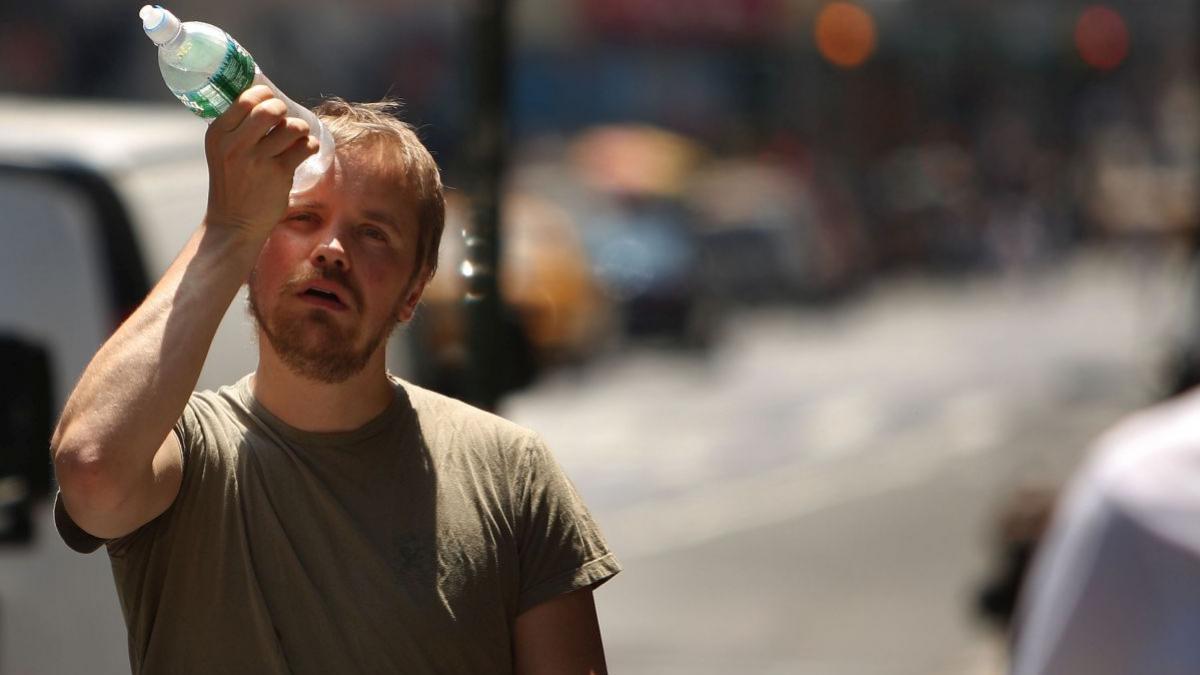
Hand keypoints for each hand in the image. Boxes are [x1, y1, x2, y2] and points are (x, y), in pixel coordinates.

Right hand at [203, 85, 319, 238]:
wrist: (234, 223)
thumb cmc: (233, 182)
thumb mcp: (222, 151)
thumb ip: (238, 128)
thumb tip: (266, 99)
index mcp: (218, 134)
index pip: (245, 99)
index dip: (264, 94)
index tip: (271, 100)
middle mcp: (235, 144)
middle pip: (270, 109)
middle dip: (283, 110)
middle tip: (285, 119)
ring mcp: (257, 160)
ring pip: (292, 127)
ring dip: (300, 128)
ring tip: (297, 136)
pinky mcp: (279, 174)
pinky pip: (305, 147)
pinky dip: (310, 145)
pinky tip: (305, 150)